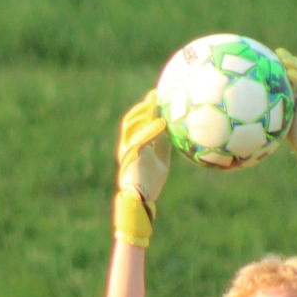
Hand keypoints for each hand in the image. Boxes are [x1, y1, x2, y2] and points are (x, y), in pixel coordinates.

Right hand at [113, 90, 171, 247]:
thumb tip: (171, 131)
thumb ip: (162, 145)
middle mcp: (126, 145)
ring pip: (130, 125)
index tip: (157, 96)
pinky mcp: (129, 157)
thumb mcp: (161, 161)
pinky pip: (139, 139)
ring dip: (143, 113)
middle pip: (131, 120)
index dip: (146, 109)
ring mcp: (126, 151)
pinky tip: (162, 123)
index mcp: (133, 146)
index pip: (137, 122)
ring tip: (156, 104)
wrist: (140, 200)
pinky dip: (150, 130)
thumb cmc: (151, 184)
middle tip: (156, 95)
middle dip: (143, 106)